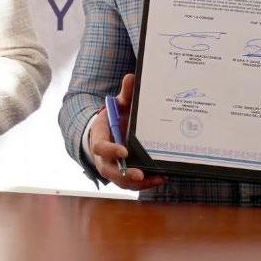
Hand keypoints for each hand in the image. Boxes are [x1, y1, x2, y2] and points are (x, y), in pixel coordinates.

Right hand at [89, 73, 165, 190]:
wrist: (109, 132)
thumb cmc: (114, 118)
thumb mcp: (118, 104)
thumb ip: (125, 94)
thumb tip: (132, 77)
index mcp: (100, 138)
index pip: (101, 147)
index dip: (111, 151)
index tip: (124, 151)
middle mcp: (103, 157)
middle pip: (109, 170)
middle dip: (124, 174)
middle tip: (138, 174)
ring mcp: (113, 168)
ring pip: (121, 181)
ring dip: (138, 183)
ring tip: (156, 178)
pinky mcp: (123, 175)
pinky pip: (132, 184)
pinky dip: (146, 183)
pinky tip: (161, 177)